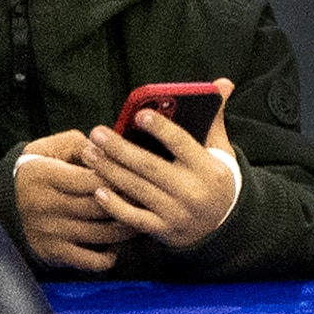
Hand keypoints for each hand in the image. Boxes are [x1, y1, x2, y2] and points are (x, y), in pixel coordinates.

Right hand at [14, 131, 136, 272]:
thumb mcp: (52, 147)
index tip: (135, 177)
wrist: (4, 200)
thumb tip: (110, 151)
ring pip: (102, 234)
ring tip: (139, 218)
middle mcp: (43, 204)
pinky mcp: (52, 251)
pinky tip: (113, 244)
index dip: (119, 178)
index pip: (92, 179)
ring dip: (127, 229)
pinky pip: (91, 261)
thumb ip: (82, 144)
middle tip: (148, 199)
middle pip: (100, 207)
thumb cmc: (41, 169)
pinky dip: (109, 256)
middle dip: (129, 203)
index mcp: (43, 175)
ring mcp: (48, 231)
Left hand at [80, 78, 238, 249]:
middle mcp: (193, 191)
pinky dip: (114, 205)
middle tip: (96, 133)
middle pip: (149, 166)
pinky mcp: (164, 230)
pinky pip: (134, 218)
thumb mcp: (219, 150)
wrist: (224, 225)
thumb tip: (222, 82)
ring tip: (88, 153)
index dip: (161, 128)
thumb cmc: (213, 178)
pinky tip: (97, 189)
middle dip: (119, 149)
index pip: (182, 144)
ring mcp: (177, 213)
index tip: (139, 114)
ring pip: (137, 189)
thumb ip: (213, 118)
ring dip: (109, 170)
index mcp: (209, 168)